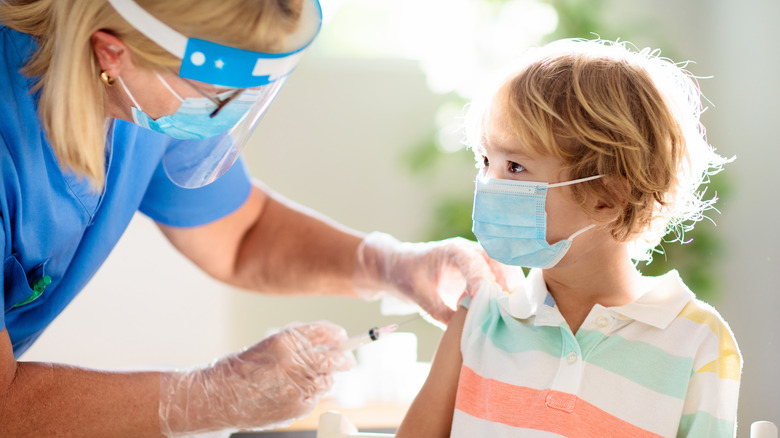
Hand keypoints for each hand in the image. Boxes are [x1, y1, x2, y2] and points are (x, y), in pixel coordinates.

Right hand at [158, 321, 354, 435]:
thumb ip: (297, 342)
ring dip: (324, 378)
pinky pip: (315, 398)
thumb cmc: (240, 369)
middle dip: (343, 359)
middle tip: (347, 361)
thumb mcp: (268, 345)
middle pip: (334, 359)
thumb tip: (328, 341)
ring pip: (327, 381)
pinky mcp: (297, 407)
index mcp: (284, 341)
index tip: (342, 336)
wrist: (219, 398)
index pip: (323, 333)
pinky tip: (294, 392)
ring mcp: (297, 387)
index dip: (337, 334)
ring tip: (308, 378)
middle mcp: (294, 363)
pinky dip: (311, 394)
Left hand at [353, 232, 523, 323]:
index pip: (474, 262)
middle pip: (499, 262)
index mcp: (453, 251)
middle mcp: (471, 251)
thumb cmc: (409, 277)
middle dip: (508, 285)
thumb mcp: (419, 296)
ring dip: (513, 290)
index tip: (491, 302)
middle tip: (511, 311)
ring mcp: (481, 260)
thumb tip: (466, 329)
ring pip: (507, 269)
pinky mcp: (485, 271)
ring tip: (516, 314)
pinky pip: (504, 278)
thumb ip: (440, 311)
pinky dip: (511, 294)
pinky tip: (512, 312)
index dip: (484, 281)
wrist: (404, 267)